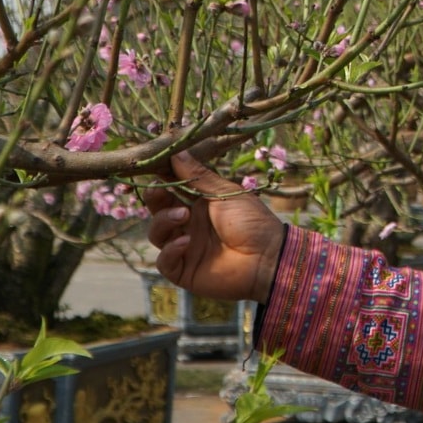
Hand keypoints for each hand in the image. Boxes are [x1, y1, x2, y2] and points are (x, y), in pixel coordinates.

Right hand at [141, 151, 285, 305]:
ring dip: (163, 221)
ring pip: (157, 233)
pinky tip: (185, 242)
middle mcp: (188, 225)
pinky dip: (170, 250)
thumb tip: (176, 152)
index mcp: (198, 205)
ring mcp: (185, 248)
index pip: (170, 190)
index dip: (160, 179)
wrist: (269, 257)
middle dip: (155, 199)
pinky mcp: (184, 271)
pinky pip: (164, 261)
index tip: (153, 166)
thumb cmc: (253, 222)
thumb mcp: (225, 194)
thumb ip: (198, 176)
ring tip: (182, 215)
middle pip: (158, 210)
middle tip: (160, 191)